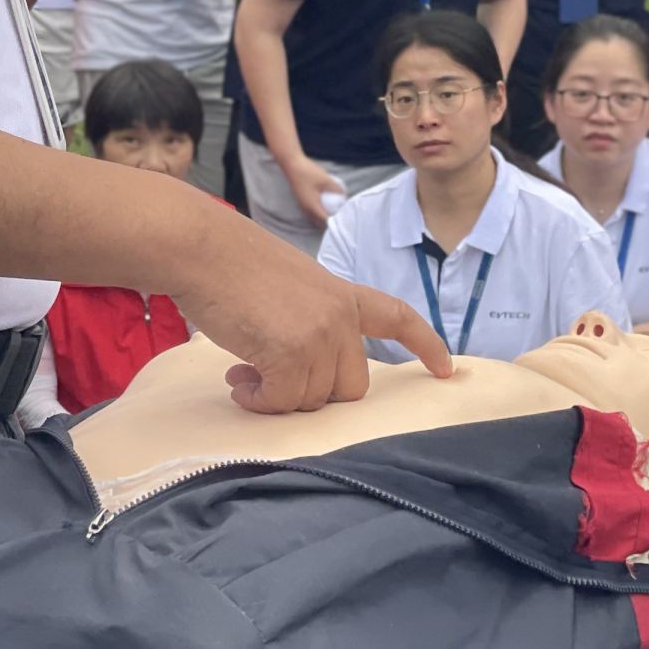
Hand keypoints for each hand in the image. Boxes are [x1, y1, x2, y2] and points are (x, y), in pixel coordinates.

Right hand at [174, 219, 451, 412]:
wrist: (201, 247)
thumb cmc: (230, 263)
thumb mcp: (290, 285)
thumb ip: (311, 318)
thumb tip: (299, 370)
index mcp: (343, 294)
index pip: (397, 317)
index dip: (425, 345)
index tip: (446, 369)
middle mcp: (340, 315)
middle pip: (351, 385)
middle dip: (312, 392)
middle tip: (268, 379)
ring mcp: (319, 333)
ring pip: (313, 399)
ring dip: (276, 396)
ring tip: (244, 374)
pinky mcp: (291, 352)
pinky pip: (282, 401)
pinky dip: (259, 401)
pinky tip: (237, 381)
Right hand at [279, 153, 346, 231]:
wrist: (292, 165)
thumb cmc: (308, 173)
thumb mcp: (326, 180)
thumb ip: (336, 188)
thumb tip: (344, 195)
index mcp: (312, 206)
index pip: (324, 220)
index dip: (334, 222)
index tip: (343, 220)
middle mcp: (305, 209)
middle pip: (318, 222)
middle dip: (328, 222)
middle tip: (338, 217)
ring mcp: (301, 205)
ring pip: (313, 217)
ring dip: (322, 218)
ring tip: (332, 212)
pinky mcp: (300, 200)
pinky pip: (309, 212)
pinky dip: (317, 212)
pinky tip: (323, 205)